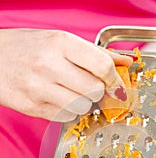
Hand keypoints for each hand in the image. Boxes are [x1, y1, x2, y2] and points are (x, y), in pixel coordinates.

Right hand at [0, 29, 131, 121]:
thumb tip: (125, 62)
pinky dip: (69, 111)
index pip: (103, 66)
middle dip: (98, 92)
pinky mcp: (32, 108)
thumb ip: (96, 53)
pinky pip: (66, 116)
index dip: (115, 79)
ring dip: (84, 103)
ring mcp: (39, 89)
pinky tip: (59, 99)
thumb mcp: (60, 40)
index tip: (117, 85)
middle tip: (90, 86)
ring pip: (83, 107)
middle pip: (95, 90)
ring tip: (71, 91)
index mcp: (61, 43)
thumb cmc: (27, 47)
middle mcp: (50, 65)